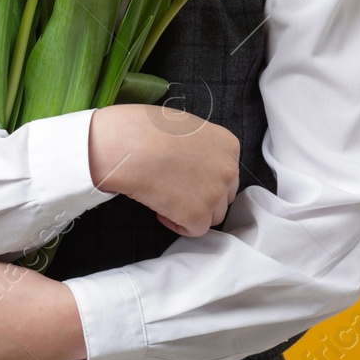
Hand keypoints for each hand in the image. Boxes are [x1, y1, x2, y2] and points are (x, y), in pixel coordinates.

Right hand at [88, 103, 239, 235]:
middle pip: (224, 196)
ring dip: (192, 212)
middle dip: (202, 197)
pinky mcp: (198, 214)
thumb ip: (200, 148)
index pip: (226, 172)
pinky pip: (195, 230)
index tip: (186, 178)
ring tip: (167, 199)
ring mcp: (216, 193)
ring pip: (213, 215)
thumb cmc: (147, 130)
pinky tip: (161, 209)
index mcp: (227, 145)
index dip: (205, 179)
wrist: (131, 146)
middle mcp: (229, 169)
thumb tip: (192, 163)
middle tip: (177, 192)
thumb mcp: (186, 129)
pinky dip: (177, 224)